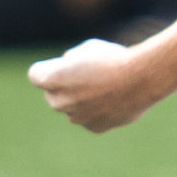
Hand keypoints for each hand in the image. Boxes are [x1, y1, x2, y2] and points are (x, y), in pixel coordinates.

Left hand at [28, 38, 159, 132]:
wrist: (141, 79)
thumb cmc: (114, 58)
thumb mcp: (88, 49)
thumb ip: (71, 61)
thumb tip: (68, 69)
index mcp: (53, 79)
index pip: (36, 75)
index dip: (48, 68)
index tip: (62, 65)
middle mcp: (59, 101)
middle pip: (52, 93)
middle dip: (65, 86)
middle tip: (88, 75)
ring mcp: (76, 117)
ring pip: (72, 108)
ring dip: (81, 99)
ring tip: (105, 86)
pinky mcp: (93, 128)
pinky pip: (89, 118)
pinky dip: (98, 111)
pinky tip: (114, 99)